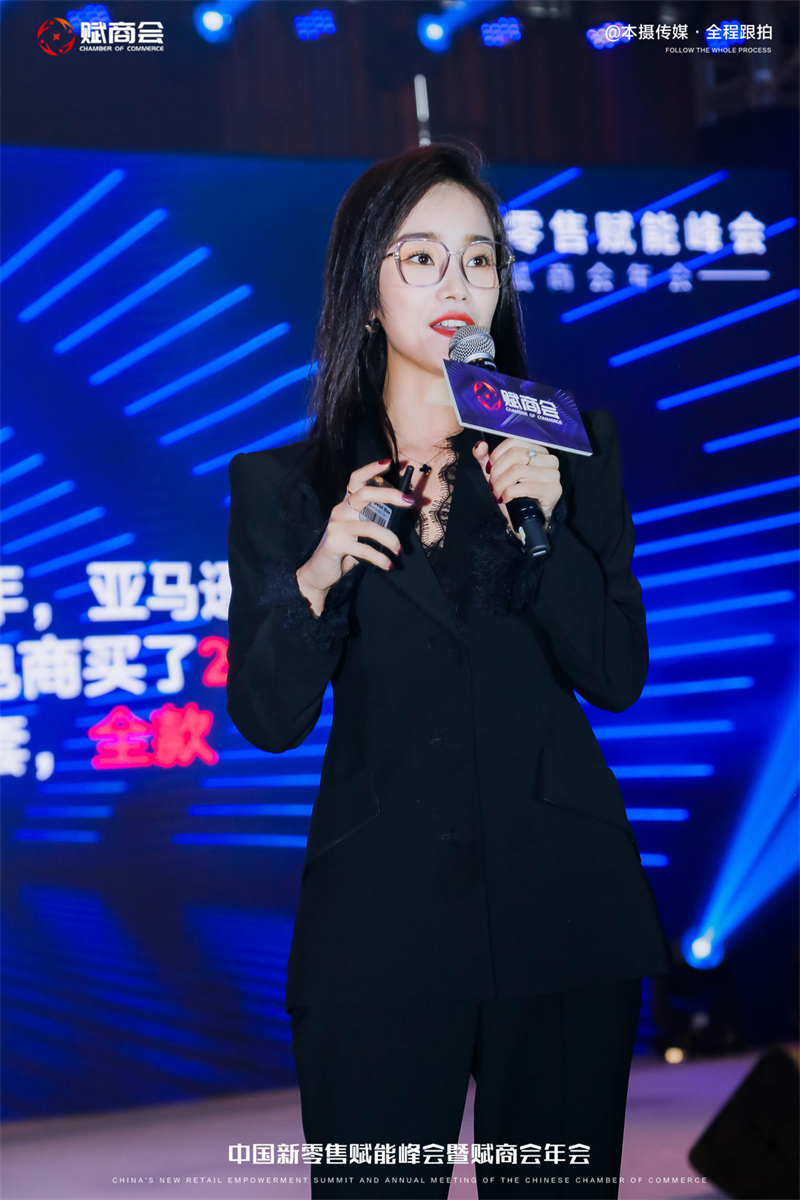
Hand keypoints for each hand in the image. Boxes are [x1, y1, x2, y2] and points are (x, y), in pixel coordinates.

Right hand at [297, 458, 415, 599]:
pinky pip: (365, 549)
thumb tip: (402, 515)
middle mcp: (340, 511)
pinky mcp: (335, 543)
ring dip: (390, 539)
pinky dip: (380, 558)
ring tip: (399, 550)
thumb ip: (375, 520)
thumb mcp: (361, 532)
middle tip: (409, 502)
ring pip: (370, 526)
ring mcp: (336, 526)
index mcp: (347, 505)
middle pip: (365, 494)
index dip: (371, 469)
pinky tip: (388, 565)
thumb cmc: (346, 550)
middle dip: (389, 495)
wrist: (320, 572)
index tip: (389, 462)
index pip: (356, 479)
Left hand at [472, 437, 561, 534]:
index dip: (497, 454)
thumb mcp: (498, 474)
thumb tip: (480, 445)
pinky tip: (505, 498)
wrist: (525, 519)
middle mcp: (549, 459)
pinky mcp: (553, 490)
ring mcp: (553, 474)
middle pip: (515, 455)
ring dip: (501, 484)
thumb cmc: (514, 494)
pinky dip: (508, 493)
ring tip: (497, 492)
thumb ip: (486, 458)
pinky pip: (524, 486)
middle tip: (493, 484)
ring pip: (518, 470)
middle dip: (497, 471)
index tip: (489, 468)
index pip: (514, 441)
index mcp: (538, 450)